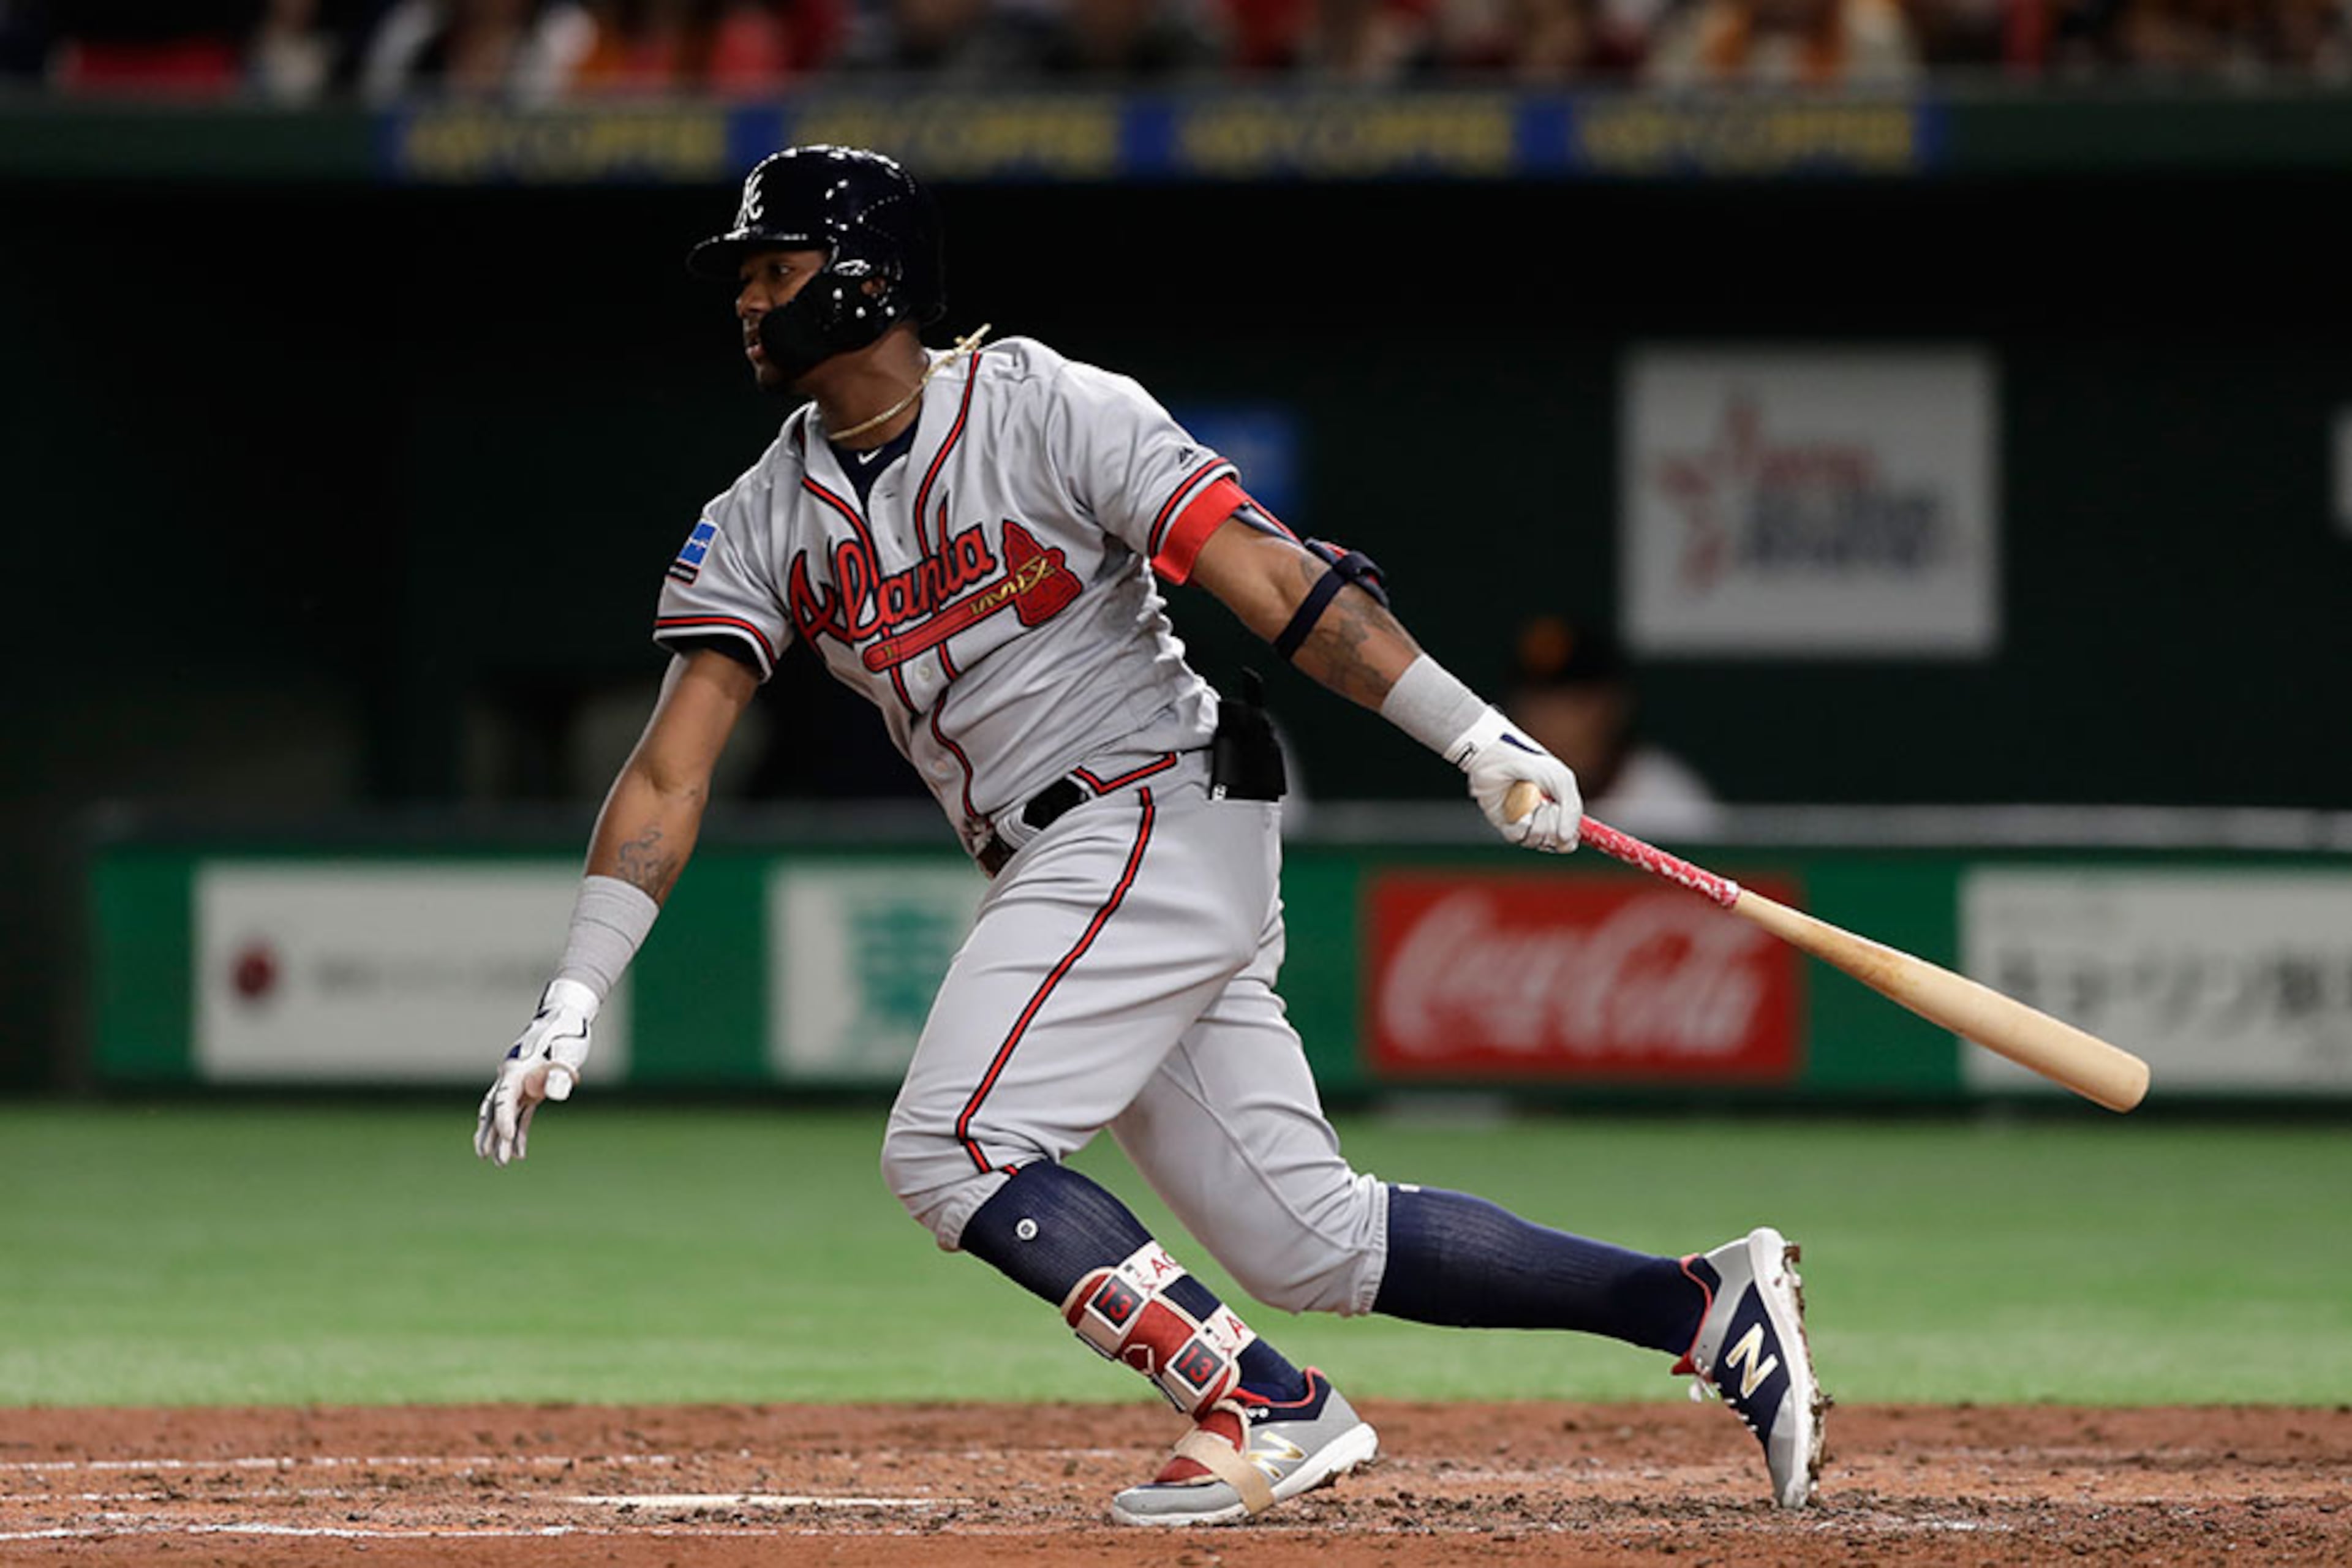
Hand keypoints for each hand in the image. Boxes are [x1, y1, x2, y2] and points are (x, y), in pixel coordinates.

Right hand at [474, 978, 597, 1165]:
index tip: (506, 1138)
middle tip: (489, 1158)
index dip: (503, 1119)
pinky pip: (521, 1113)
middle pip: (496, 1109)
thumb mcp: (568, 1051)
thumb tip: (555, 1096)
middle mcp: (513, 1077)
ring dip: (501, 1137)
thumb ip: (560, 1075)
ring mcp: (521, 1083)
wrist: (567, 1017)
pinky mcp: (531, 1088)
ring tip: (499, 1162)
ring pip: (505, 1114)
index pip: (504, 1097)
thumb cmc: (567, 1032)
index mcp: (518, 1068)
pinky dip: (519, 1131)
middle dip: (491, 1134)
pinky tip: (520, 1151)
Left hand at [1451, 707, 1581, 852]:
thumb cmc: (1531, 765)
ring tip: (1531, 804)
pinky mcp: (1506, 825)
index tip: (1567, 836)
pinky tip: (1517, 813)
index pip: (1570, 837)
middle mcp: (1544, 819)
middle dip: (1552, 825)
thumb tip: (1567, 839)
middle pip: (1555, 842)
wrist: (1497, 760)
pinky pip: (1518, 838)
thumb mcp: (1561, 781)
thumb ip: (1572, 809)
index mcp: (1561, 808)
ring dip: (1536, 825)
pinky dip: (1519, 826)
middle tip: (1546, 805)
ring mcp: (1525, 823)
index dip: (1570, 840)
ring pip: (1537, 841)